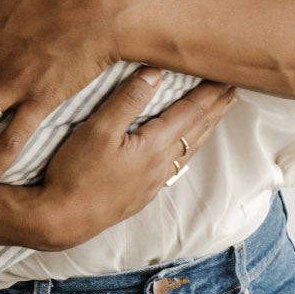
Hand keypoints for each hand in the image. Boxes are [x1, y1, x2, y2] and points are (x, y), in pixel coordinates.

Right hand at [27, 66, 237, 251]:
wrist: (62, 220)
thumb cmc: (75, 173)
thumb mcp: (98, 129)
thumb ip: (128, 100)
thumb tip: (155, 72)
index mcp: (154, 146)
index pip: (191, 112)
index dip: (209, 93)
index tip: (226, 76)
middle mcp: (160, 165)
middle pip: (196, 131)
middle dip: (215, 108)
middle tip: (233, 90)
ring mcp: (152, 183)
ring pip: (188, 150)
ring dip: (204, 129)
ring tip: (215, 116)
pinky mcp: (140, 195)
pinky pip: (174, 166)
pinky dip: (186, 149)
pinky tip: (182, 152)